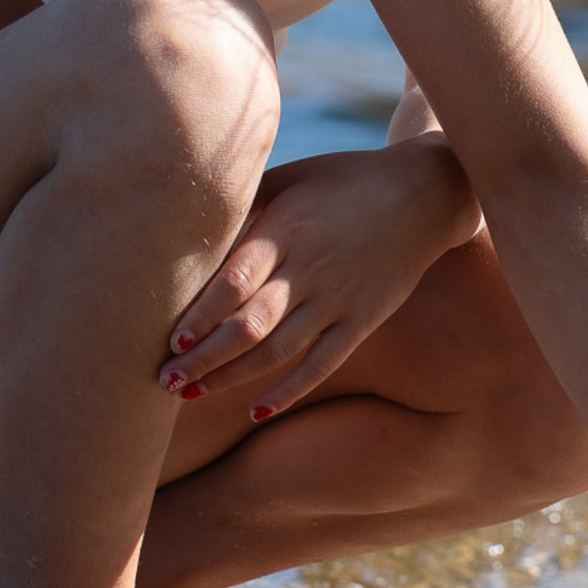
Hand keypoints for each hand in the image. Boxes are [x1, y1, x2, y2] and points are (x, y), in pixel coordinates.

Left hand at [158, 142, 477, 417]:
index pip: (234, 282)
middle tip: (164, 380)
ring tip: (191, 394)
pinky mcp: (362, 320)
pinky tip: (257, 410)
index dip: (201, 314)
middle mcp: (310, 270)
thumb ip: (245, 201)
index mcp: (287, 231)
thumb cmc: (344, 178)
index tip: (170, 339)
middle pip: (248, 325)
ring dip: (231, 377)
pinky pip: (323, 363)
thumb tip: (188, 220)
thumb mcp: (292, 177)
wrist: (423, 193)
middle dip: (203, 357)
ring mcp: (338, 299)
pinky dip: (290, 390)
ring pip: (278, 351)